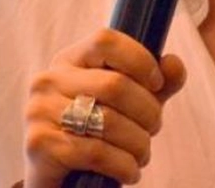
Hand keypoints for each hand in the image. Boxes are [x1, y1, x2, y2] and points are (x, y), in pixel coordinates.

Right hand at [23, 29, 186, 186]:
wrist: (59, 180)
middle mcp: (49, 80)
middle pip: (115, 85)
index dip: (140, 59)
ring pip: (109, 121)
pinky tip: (130, 172)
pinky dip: (125, 166)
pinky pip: (97, 152)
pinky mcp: (40, 145)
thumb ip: (157, 84)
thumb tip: (174, 64)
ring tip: (142, 155)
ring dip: (139, 144)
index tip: (158, 84)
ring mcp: (40, 111)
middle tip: (153, 129)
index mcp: (69, 60)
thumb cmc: (97, 135)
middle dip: (148, 112)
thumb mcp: (130, 104)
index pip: (106, 40)